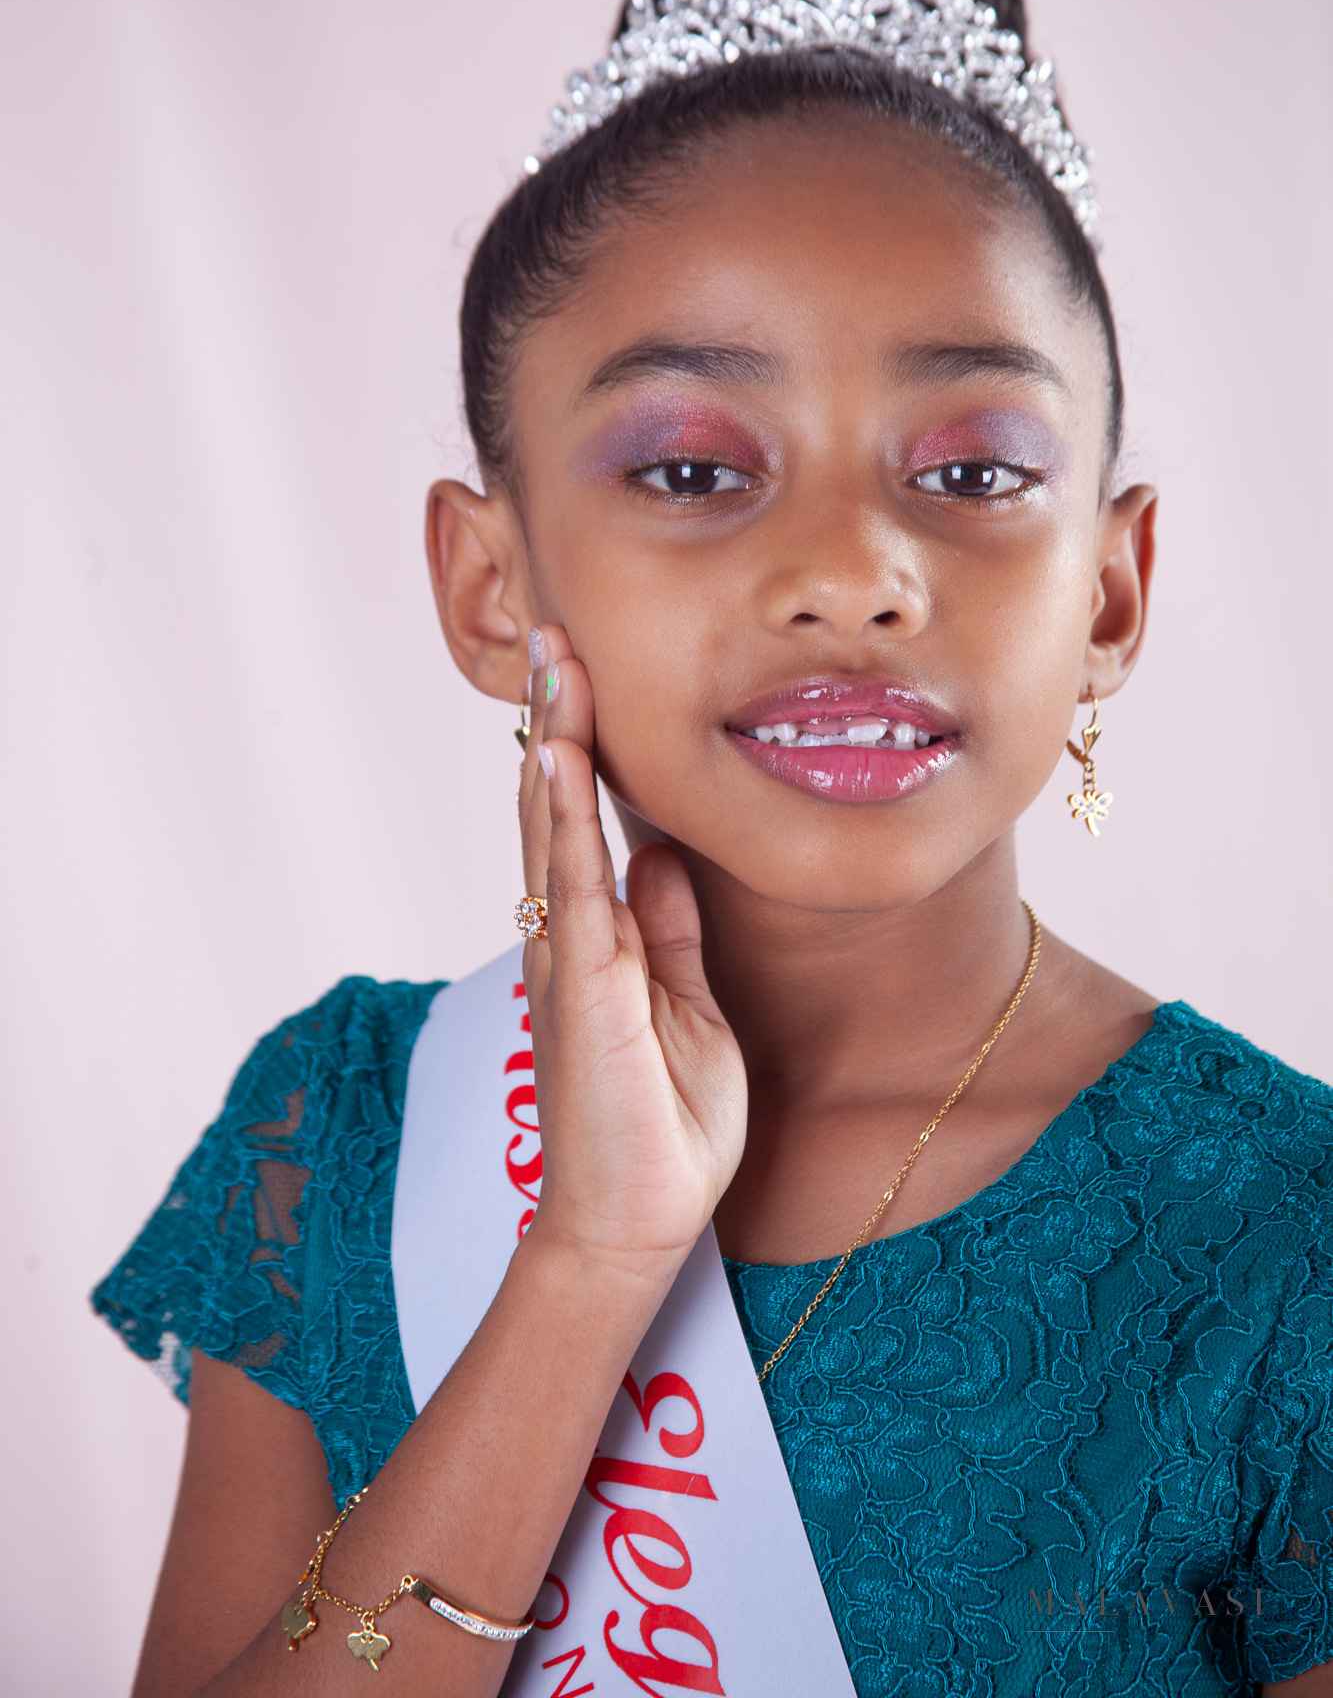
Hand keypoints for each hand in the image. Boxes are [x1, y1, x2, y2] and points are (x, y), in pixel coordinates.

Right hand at [517, 626, 746, 1280]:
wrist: (635, 1222)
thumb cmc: (662, 1126)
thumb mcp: (687, 1006)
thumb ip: (669, 931)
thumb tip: (662, 859)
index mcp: (600, 938)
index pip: (582, 824)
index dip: (582, 747)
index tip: (585, 673)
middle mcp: (571, 935)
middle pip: (555, 809)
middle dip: (559, 720)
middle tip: (557, 636)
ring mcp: (569, 956)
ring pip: (552, 829)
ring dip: (556, 742)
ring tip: (554, 664)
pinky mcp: (581, 984)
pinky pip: (570, 884)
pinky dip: (562, 817)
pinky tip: (558, 759)